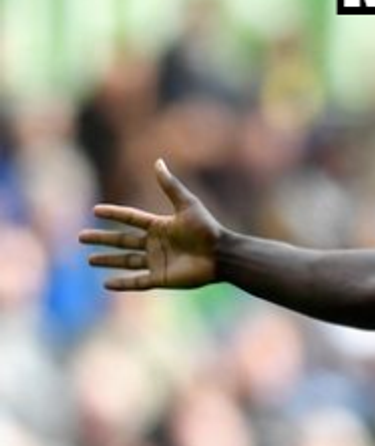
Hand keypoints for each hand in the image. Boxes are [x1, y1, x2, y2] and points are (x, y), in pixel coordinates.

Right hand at [79, 160, 223, 289]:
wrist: (221, 254)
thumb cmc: (206, 229)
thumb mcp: (186, 204)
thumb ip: (170, 185)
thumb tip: (158, 161)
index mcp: (160, 226)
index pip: (130, 218)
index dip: (114, 214)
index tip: (95, 210)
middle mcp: (156, 244)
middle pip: (123, 241)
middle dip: (102, 239)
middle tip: (81, 237)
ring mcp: (157, 262)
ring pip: (127, 261)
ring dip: (108, 261)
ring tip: (89, 259)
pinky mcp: (161, 278)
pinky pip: (137, 282)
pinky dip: (122, 284)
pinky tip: (106, 284)